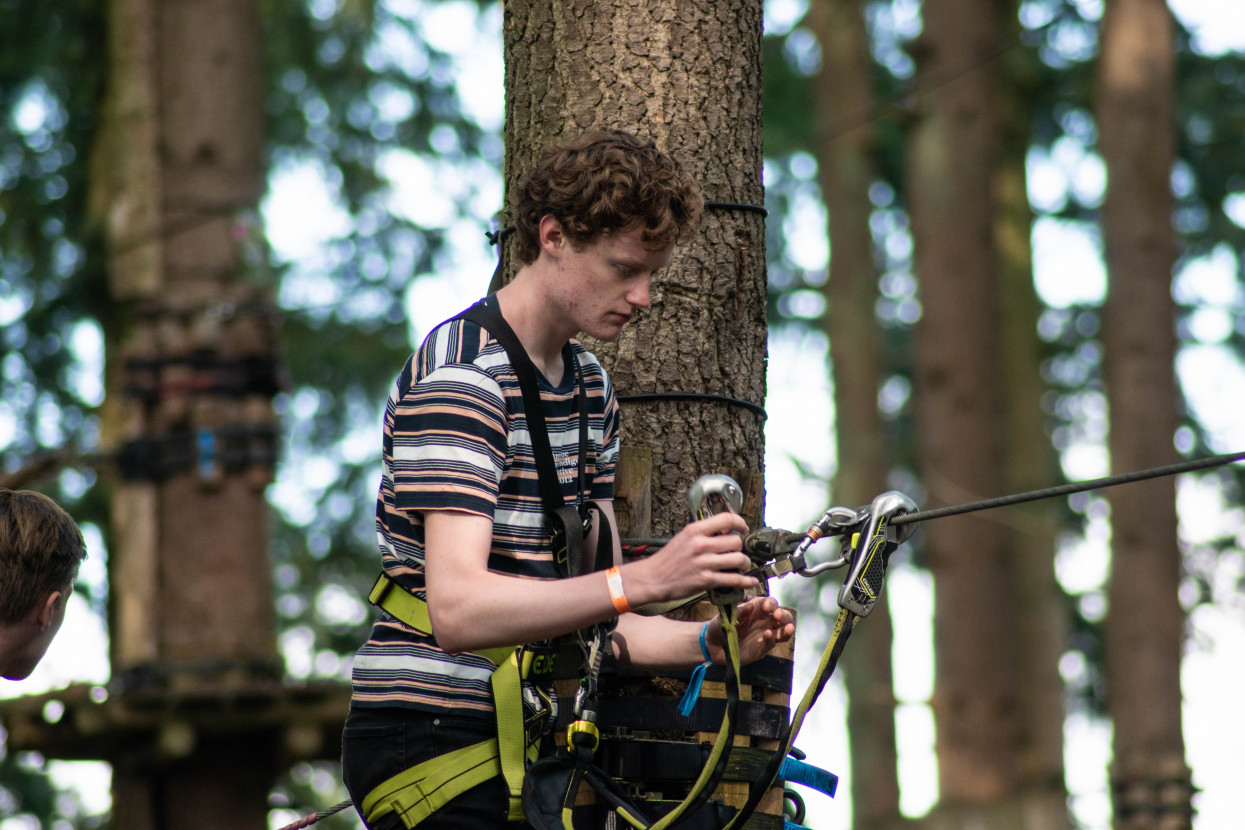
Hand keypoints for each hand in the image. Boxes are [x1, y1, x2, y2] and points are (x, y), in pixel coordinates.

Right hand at [628, 512, 754, 605]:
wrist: (653, 578)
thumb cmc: (668, 559)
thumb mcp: (683, 537)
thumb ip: (702, 533)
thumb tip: (724, 530)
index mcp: (695, 530)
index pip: (726, 519)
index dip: (740, 523)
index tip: (743, 528)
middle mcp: (701, 545)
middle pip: (735, 541)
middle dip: (740, 547)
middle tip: (737, 551)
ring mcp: (704, 563)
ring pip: (739, 559)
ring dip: (745, 563)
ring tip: (742, 565)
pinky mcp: (706, 580)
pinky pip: (734, 579)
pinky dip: (746, 581)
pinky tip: (751, 581)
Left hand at [706, 596, 794, 664]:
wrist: (713, 644)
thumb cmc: (721, 625)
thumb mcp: (727, 617)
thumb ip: (739, 612)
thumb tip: (749, 606)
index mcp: (757, 609)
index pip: (770, 603)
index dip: (771, 603)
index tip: (766, 607)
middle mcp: (764, 621)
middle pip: (782, 616)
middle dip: (783, 615)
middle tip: (777, 616)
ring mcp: (765, 635)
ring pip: (783, 631)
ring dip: (788, 629)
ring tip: (788, 628)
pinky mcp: (762, 648)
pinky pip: (771, 643)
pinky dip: (771, 639)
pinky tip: (768, 635)